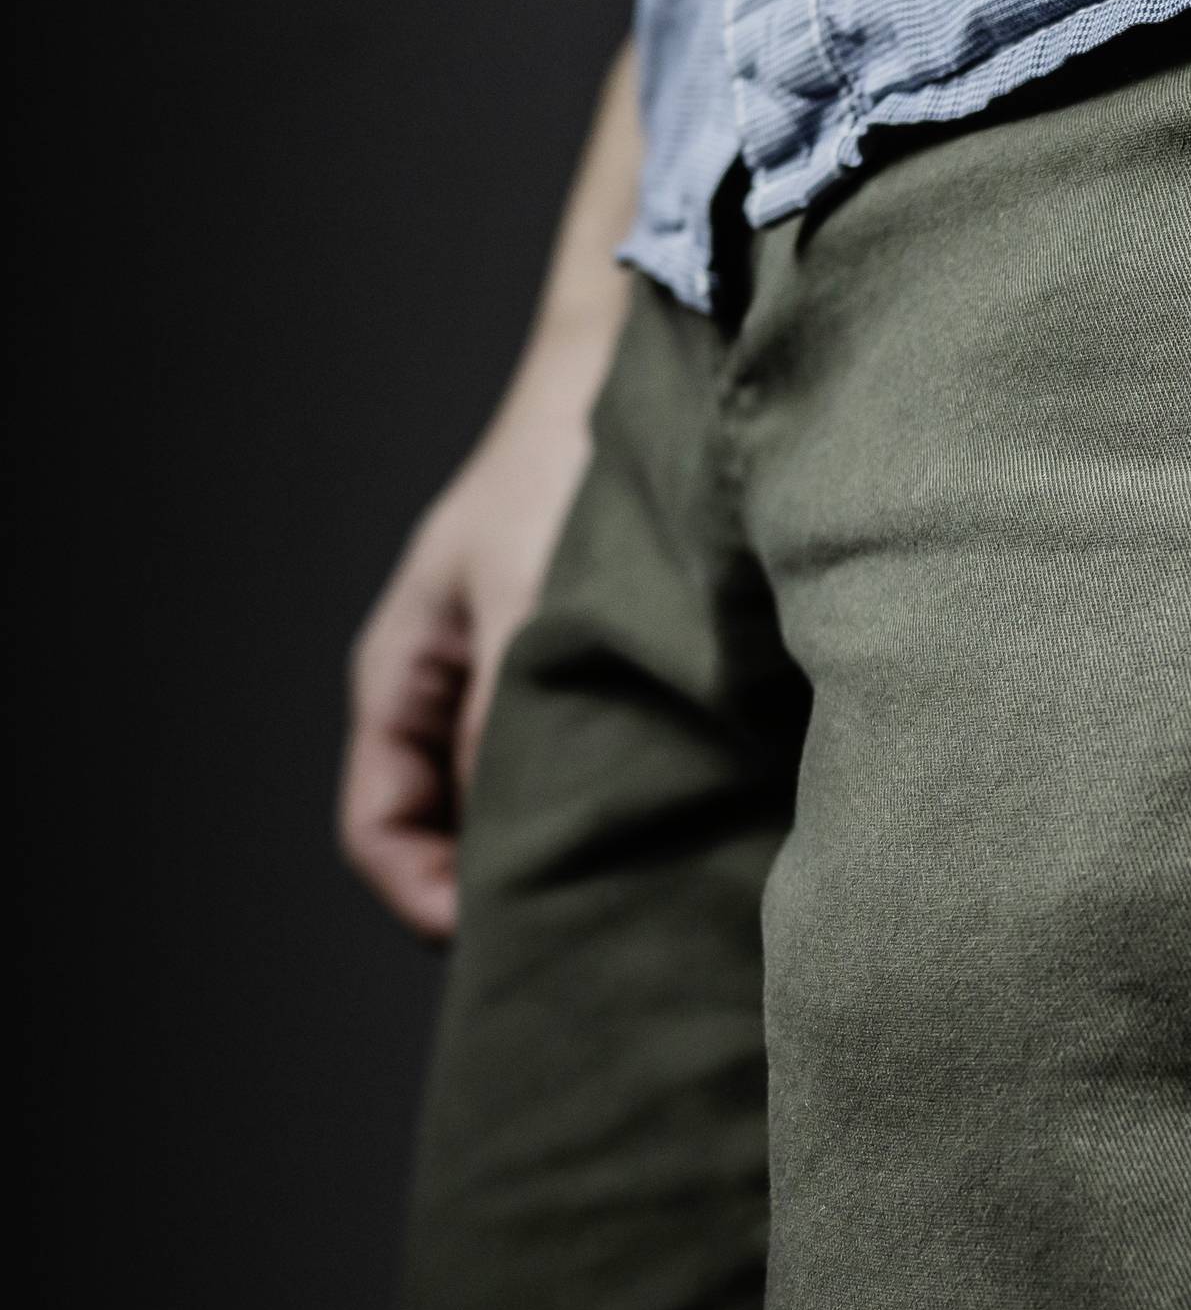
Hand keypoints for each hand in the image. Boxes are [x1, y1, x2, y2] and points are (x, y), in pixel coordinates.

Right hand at [339, 374, 599, 940]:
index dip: (431, 899)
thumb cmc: (563, 468)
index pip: (381, 829)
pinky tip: (690, 814)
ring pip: (527, 800)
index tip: (510, 932)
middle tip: (595, 932)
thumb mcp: (526, 601)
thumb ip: (509, 718)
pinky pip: (592, 759)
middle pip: (455, 832)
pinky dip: (625, 794)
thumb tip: (521, 838)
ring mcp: (524, 684)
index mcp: (405, 678)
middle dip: (511, 884)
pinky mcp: (602, 673)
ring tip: (649, 880)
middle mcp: (458, 694)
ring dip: (576, 841)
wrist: (638, 377)